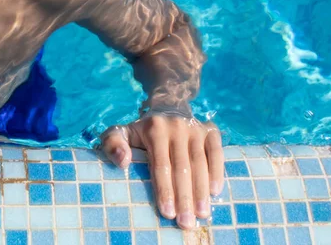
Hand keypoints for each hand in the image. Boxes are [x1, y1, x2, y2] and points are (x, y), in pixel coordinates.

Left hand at [101, 115, 223, 228]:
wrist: (168, 106)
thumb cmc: (142, 130)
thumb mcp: (121, 132)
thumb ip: (112, 144)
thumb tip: (123, 162)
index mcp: (154, 128)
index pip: (161, 164)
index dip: (164, 190)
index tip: (167, 213)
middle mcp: (176, 126)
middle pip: (182, 167)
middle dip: (185, 197)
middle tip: (186, 223)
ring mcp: (195, 127)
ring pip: (199, 162)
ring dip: (201, 190)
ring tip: (202, 214)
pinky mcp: (210, 129)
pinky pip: (217, 151)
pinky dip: (217, 170)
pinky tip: (215, 191)